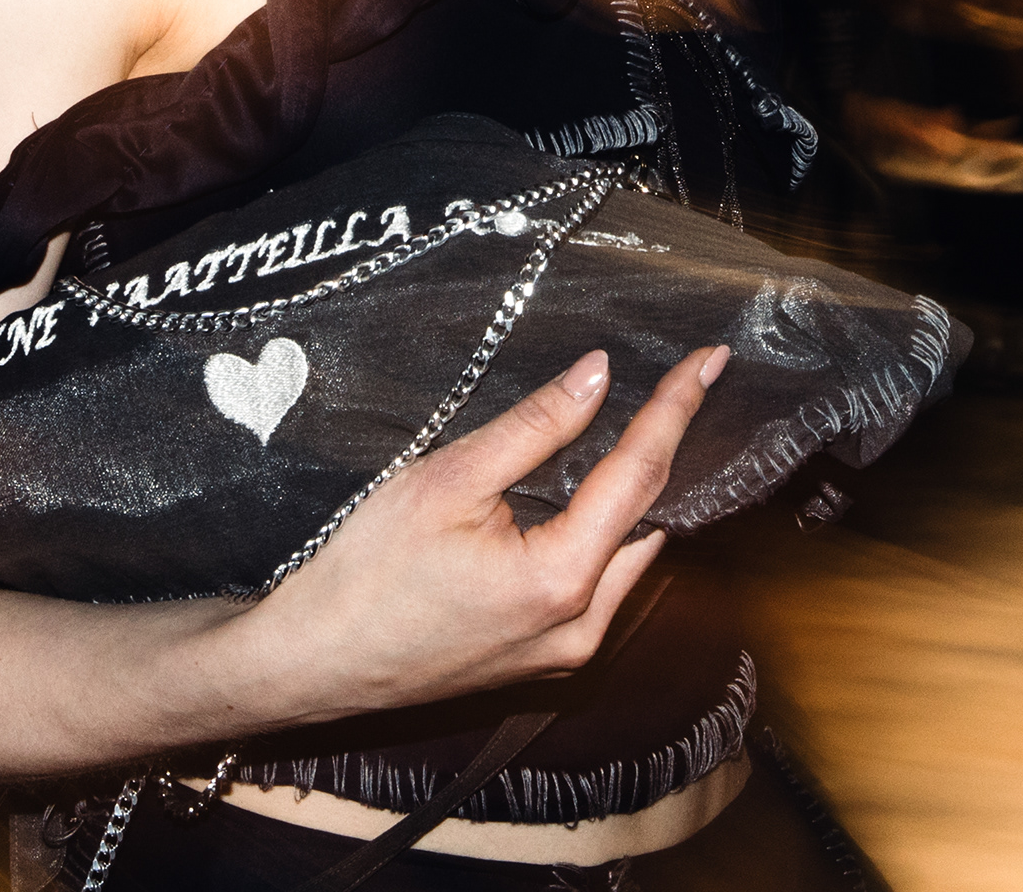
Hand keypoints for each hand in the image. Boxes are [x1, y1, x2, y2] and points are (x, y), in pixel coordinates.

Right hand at [221, 344, 725, 730]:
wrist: (313, 661)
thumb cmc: (366, 574)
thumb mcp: (448, 480)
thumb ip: (534, 426)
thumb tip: (597, 376)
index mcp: (562, 579)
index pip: (640, 474)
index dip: (675, 409)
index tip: (708, 361)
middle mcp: (582, 627)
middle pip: (650, 521)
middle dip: (670, 452)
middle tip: (688, 386)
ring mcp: (566, 653)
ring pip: (630, 559)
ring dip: (638, 497)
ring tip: (651, 428)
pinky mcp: (544, 661)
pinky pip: (601, 587)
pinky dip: (607, 536)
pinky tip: (594, 497)